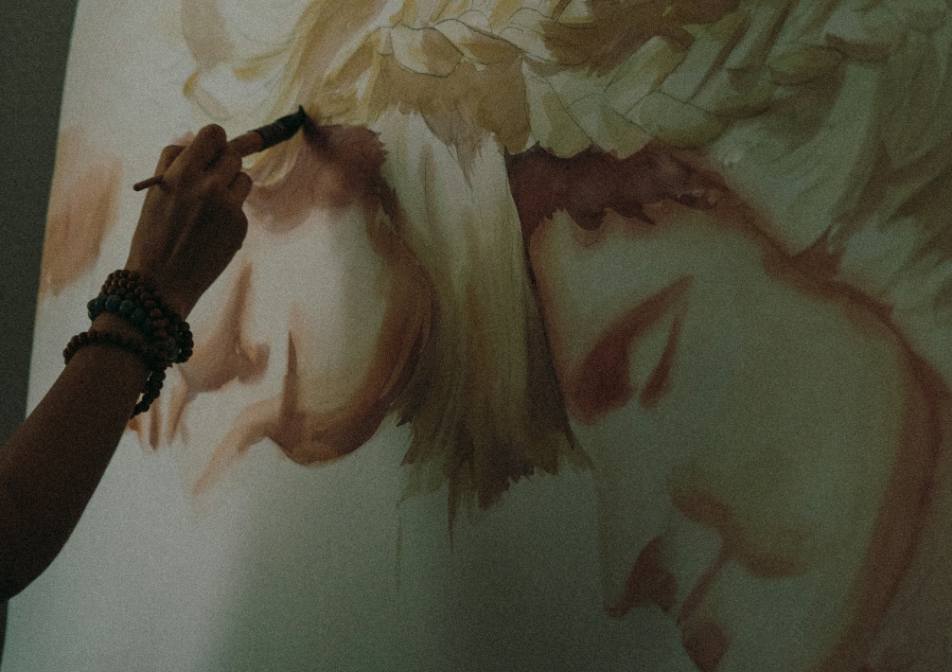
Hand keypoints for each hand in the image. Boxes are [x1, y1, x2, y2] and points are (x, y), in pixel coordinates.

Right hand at [125, 124, 251, 317]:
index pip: (214, 134)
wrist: (162, 282)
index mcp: (183, 173)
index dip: (213, 140)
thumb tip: (196, 139)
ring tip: (209, 205)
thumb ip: (175, 161)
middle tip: (210, 177)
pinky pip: (241, 206)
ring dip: (231, 185)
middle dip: (223, 162)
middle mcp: (210, 186)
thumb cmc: (153, 234)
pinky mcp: (240, 226)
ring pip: (244, 179)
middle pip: (233, 155)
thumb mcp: (155, 191)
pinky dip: (230, 212)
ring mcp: (228, 207)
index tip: (210, 148)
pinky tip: (211, 230)